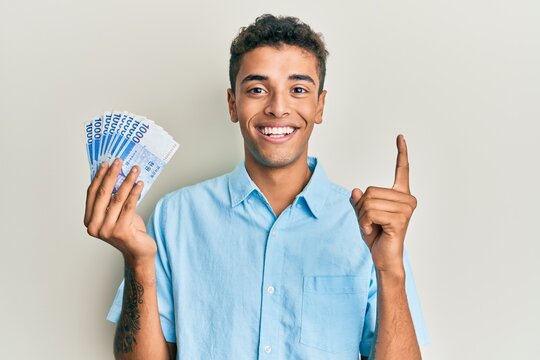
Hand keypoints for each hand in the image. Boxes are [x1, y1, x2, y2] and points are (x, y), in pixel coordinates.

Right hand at [84, 158, 156, 264]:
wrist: (139, 252)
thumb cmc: (128, 230)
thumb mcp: (117, 213)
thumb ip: (112, 199)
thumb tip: (115, 174)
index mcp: (89, 221)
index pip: (92, 194)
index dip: (98, 177)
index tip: (106, 163)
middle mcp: (94, 226)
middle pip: (102, 194)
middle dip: (112, 175)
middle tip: (119, 161)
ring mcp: (107, 230)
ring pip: (117, 199)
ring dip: (127, 181)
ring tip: (134, 170)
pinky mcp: (121, 232)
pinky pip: (129, 206)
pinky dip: (135, 193)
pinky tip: (140, 184)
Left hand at [351, 134, 416, 272]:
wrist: (383, 257)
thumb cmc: (376, 235)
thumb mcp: (362, 214)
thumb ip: (359, 201)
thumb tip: (356, 190)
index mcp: (400, 195)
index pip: (402, 170)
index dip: (401, 153)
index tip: (400, 137)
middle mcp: (407, 199)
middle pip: (370, 191)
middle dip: (363, 207)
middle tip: (370, 222)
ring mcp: (405, 209)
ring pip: (369, 202)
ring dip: (363, 216)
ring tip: (373, 226)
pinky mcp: (399, 219)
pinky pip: (370, 212)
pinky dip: (364, 222)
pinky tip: (373, 230)